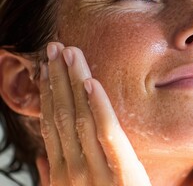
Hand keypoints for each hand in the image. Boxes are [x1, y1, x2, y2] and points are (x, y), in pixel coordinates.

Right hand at [37, 43, 150, 185]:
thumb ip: (55, 177)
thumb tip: (42, 157)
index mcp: (62, 174)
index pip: (52, 125)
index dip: (48, 94)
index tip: (47, 68)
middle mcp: (72, 171)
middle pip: (61, 115)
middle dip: (55, 80)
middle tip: (54, 48)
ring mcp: (94, 173)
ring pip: (79, 118)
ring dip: (72, 82)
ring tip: (69, 52)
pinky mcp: (122, 175)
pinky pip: (107, 134)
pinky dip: (97, 106)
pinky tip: (92, 81)